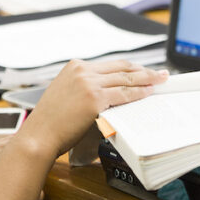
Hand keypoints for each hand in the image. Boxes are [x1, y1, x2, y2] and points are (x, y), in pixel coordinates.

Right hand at [18, 59, 168, 157]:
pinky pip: (123, 94)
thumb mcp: (66, 93)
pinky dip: (139, 93)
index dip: (130, 67)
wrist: (39, 135)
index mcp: (75, 66)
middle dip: (144, 70)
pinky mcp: (94, 98)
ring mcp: (88, 83)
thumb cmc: (51, 121)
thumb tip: (110, 92)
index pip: (110, 64)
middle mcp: (82, 70)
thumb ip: (85, 87)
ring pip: (126, 79)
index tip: (142, 70)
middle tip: (160, 73)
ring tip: (160, 81)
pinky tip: (148, 93)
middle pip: (121, 67)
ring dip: (147, 79)